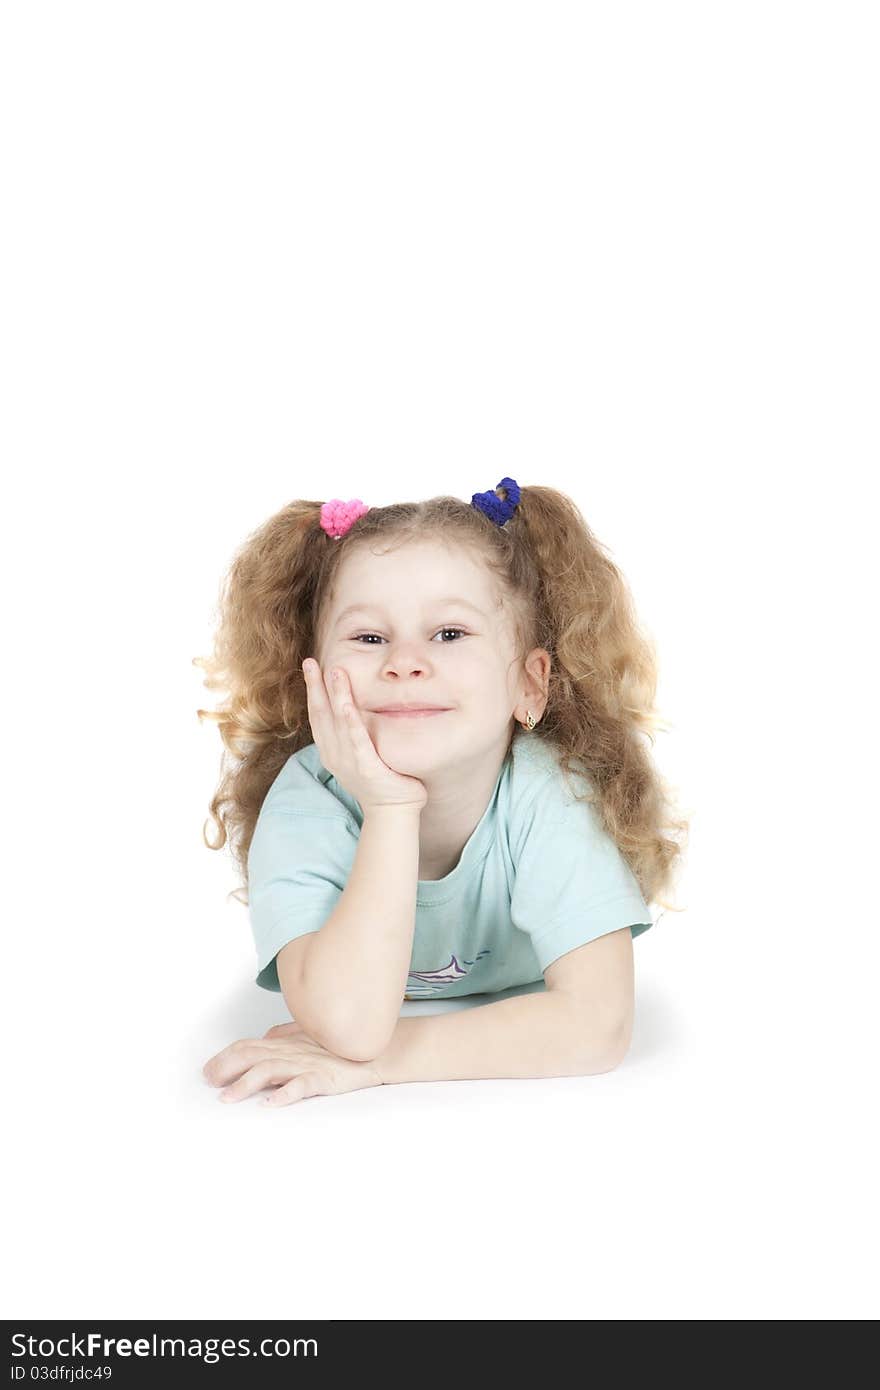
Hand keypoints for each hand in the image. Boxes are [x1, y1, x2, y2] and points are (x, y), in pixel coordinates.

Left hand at [202, 1021, 383, 1107]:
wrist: (379, 1051)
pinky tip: (271, 1104)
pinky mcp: (325, 1078)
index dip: (225, 1057)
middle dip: (227, 1068)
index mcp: (286, 1043)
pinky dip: (286, 1094)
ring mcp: (308, 1064)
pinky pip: (303, 1085)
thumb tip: (265, 1036)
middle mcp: (292, 1051)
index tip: (207, 1072)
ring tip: (229, 1097)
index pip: (249, 1045)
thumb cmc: (342, 1047)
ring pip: (271, 1069)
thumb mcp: (310, 1036)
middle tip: (209, 1083)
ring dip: (246, 1083)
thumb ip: (286, 1035)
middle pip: (252, 1055)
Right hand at [303, 658, 427, 810]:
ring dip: (334, 695)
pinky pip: (356, 740)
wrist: (393, 814)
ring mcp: (348, 762)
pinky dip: (350, 721)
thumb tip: (359, 712)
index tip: (310, 670)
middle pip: (320, 714)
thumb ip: (357, 736)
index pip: (318, 716)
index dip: (313, 692)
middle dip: (314, 686)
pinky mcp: (366, 767)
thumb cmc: (384, 783)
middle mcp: (334, 755)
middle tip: (310, 662)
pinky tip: (346, 704)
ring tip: (333, 671)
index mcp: (332, 752)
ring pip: (336, 722)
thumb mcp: (362, 757)